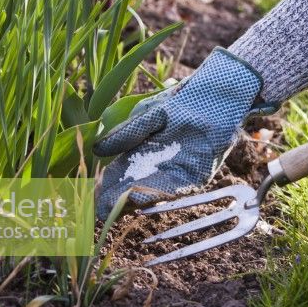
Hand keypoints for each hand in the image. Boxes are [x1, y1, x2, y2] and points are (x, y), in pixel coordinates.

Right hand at [94, 48, 267, 219]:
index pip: (119, 174)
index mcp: (142, 152)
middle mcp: (158, 167)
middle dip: (116, 200)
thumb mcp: (147, 116)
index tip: (93, 196)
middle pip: (132, 188)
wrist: (214, 96)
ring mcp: (177, 173)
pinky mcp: (196, 176)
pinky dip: (158, 193)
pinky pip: (174, 189)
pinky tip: (142, 196)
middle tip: (100, 210)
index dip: (106, 186)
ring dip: (133, 201)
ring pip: (150, 192)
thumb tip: (96, 150)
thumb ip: (126, 134)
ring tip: (115, 207)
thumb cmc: (180, 102)